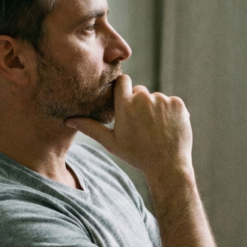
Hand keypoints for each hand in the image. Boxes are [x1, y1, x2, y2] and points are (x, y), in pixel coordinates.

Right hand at [66, 75, 192, 183]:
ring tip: (156, 130)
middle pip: (140, 91)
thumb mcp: (111, 142)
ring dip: (156, 109)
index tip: (125, 101)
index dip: (124, 90)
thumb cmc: (136, 155)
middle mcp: (144, 98)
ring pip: (156, 98)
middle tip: (142, 126)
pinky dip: (171, 113)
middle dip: (140, 104)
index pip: (122, 81)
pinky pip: (172, 103)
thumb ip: (90, 128)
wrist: (167, 166)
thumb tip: (68, 121)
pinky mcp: (178, 104)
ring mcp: (163, 100)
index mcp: (125, 105)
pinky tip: (168, 129)